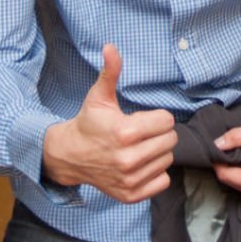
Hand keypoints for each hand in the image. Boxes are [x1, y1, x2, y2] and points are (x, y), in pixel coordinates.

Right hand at [42, 44, 175, 201]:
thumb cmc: (89, 123)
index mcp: (124, 132)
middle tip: (140, 134)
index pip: (167, 121)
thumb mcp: (99, 96)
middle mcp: (128, 159)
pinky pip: (163, 181)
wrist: (70, 155)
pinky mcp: (131, 195)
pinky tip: (139, 165)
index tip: (140, 119)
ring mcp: (130, 179)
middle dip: (158, 134)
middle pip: (170, 141)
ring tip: (138, 148)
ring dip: (157, 153)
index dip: (156, 118)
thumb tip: (110, 47)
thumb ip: (110, 72)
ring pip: (167, 161)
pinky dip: (155, 173)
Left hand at [210, 119, 240, 202]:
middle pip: (230, 181)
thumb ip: (236, 138)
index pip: (226, 176)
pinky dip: (240, 171)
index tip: (216, 146)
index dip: (218, 161)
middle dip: (225, 164)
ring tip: (237, 150)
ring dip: (232, 168)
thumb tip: (215, 144)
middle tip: (227, 145)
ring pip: (235, 183)